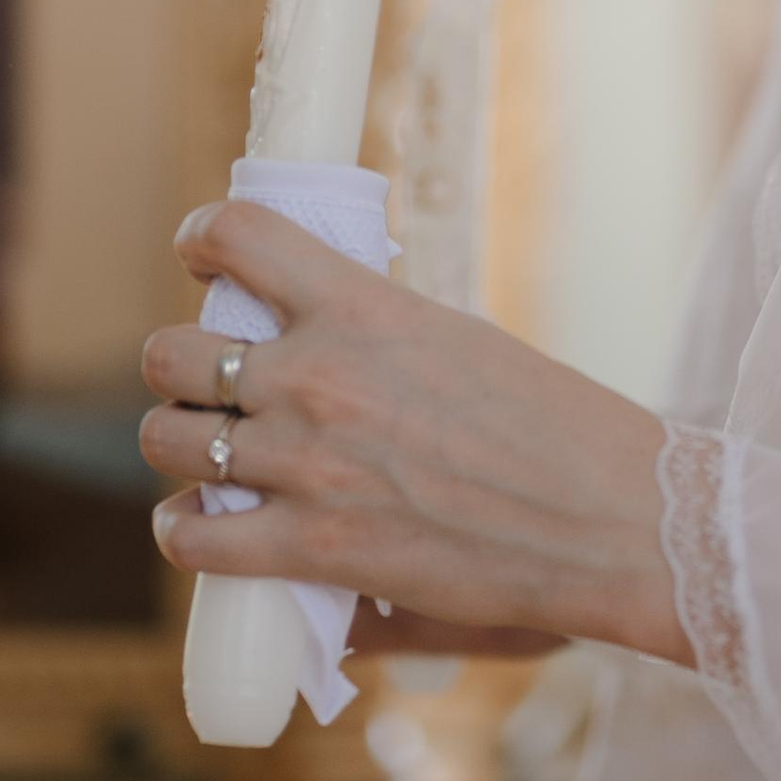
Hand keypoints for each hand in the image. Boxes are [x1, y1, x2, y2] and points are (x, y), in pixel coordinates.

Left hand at [139, 199, 689, 664]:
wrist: (611, 518)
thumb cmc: (559, 430)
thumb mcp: (462, 342)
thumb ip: (381, 344)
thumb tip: (325, 348)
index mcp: (365, 306)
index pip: (240, 235)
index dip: (202, 238)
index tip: (200, 252)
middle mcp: (320, 375)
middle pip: (172, 354)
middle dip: (180, 369)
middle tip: (212, 388)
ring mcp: (308, 463)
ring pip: (169, 439)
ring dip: (179, 448)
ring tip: (205, 461)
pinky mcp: (312, 546)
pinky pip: (195, 535)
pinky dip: (188, 533)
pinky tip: (202, 530)